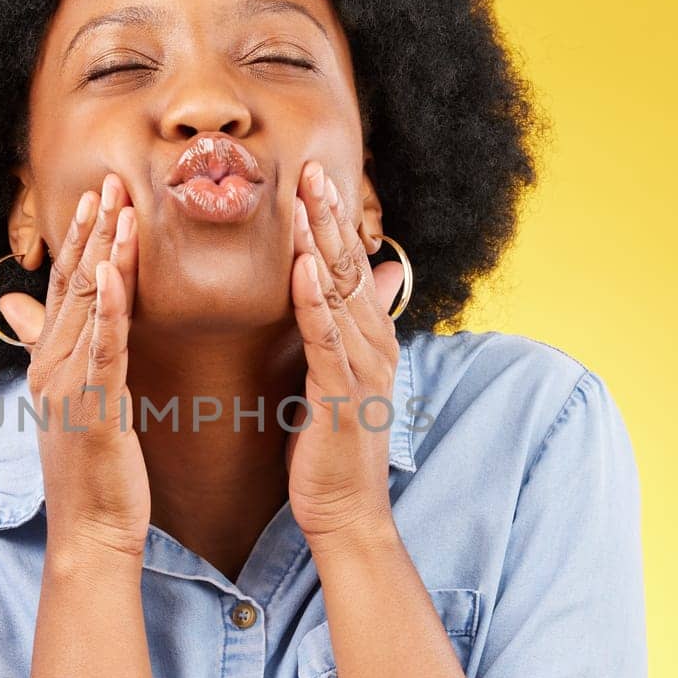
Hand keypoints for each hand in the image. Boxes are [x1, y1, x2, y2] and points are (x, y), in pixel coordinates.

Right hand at [0, 174, 149, 559]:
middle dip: (92, 231)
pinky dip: (106, 310)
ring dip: (103, 253)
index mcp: (50, 363)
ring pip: (87, 307)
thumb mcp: (71, 404)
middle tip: (111, 181)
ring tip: (119, 209)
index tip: (98, 196)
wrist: (91, 531)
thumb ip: (50, 352)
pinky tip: (113, 275)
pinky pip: (103, 350)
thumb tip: (20, 313)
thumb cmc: (93, 472)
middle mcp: (51, 367)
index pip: (65, 289)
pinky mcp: (93, 409)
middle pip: (73, 285)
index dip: (81, 240)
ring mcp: (68, 387)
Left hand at [286, 160, 406, 544]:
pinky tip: (304, 268)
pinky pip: (327, 338)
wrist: (344, 510)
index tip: (313, 175)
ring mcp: (362, 369)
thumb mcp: (339, 376)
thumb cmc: (331, 446)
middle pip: (350, 266)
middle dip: (329, 215)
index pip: (351, 265)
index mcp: (368, 338)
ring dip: (323, 241)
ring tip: (307, 197)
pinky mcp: (343, 395)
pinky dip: (315, 301)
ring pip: (341, 292)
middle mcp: (373, 345)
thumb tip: (373, 280)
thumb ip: (347, 326)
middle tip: (310, 166)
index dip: (333, 219)